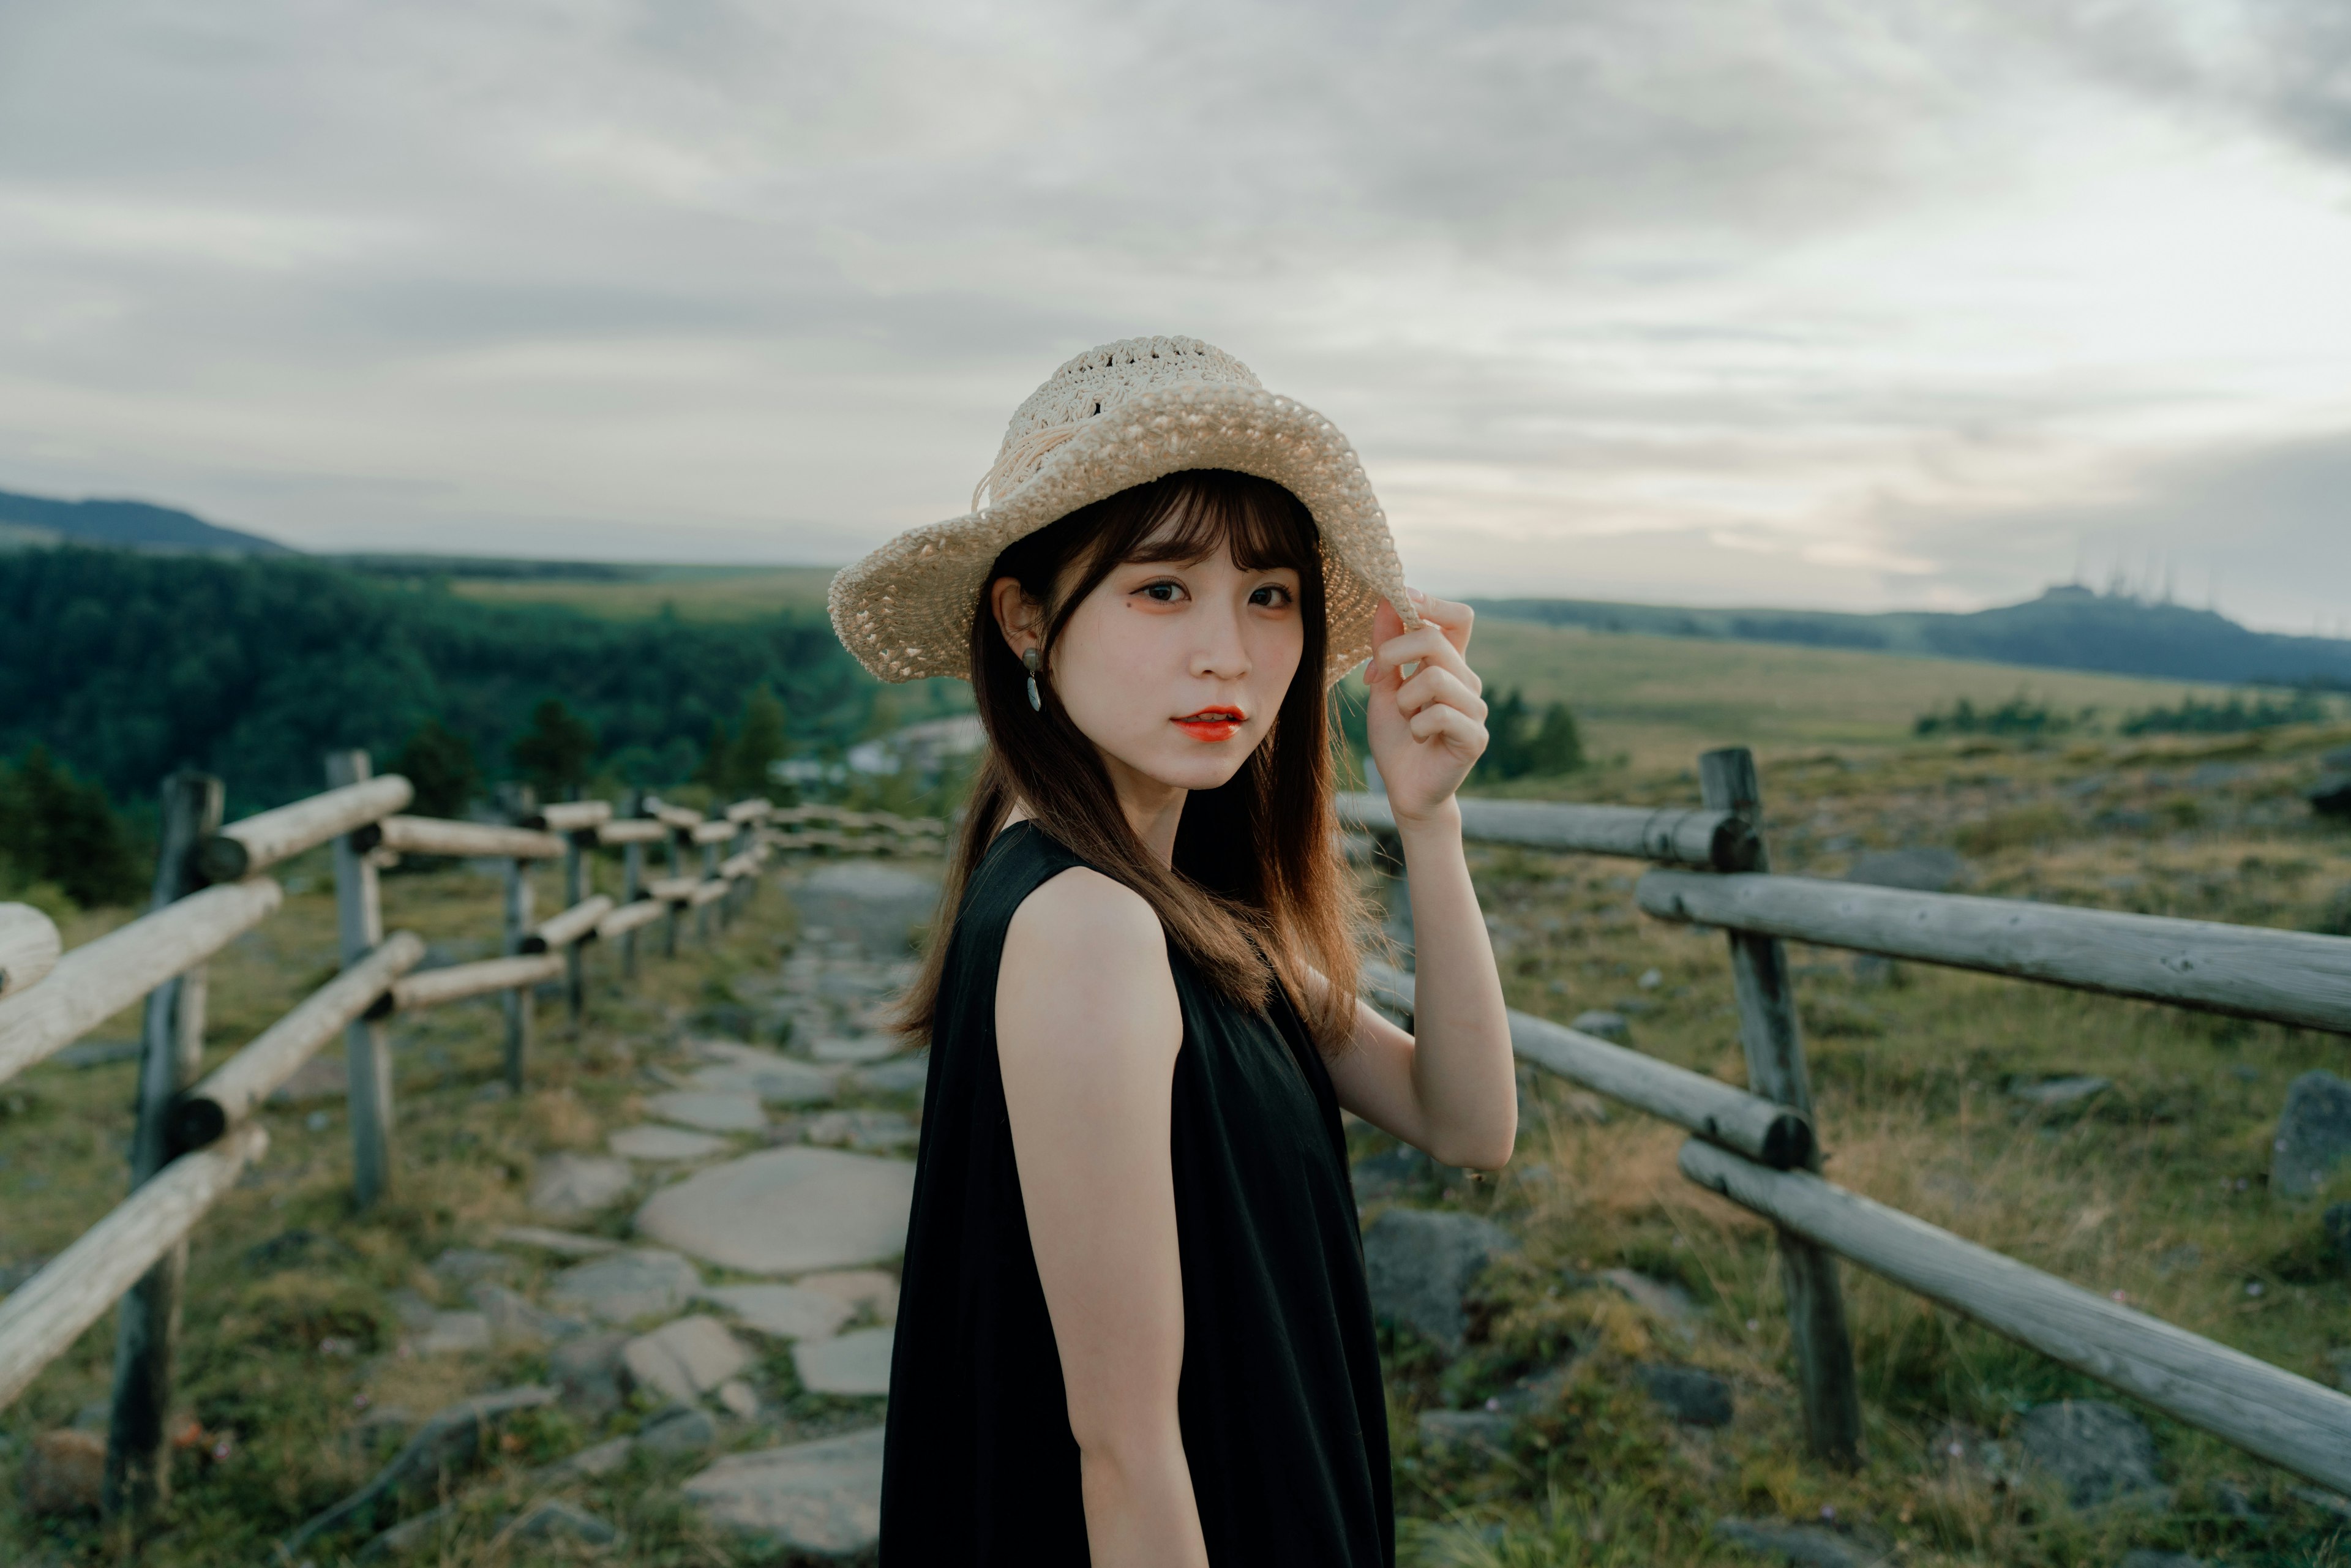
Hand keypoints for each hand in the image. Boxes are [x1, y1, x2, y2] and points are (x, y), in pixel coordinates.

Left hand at [1364, 589, 1485, 824]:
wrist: (1405, 789)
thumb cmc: (1396, 737)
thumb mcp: (1383, 686)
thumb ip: (1386, 646)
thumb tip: (1386, 600)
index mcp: (1449, 664)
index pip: (1457, 618)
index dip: (1432, 603)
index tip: (1400, 600)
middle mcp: (1467, 681)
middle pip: (1435, 640)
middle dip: (1394, 651)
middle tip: (1376, 675)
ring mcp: (1475, 709)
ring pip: (1434, 677)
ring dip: (1404, 698)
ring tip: (1404, 717)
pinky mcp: (1475, 737)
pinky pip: (1441, 715)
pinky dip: (1417, 725)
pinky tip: (1417, 737)